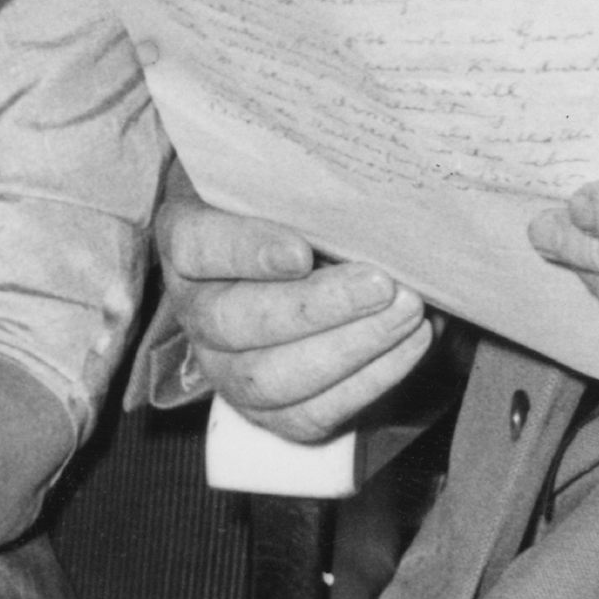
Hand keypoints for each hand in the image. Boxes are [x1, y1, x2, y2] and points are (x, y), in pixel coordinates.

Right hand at [154, 191, 435, 442]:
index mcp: (187, 242)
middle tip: (381, 284)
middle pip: (233, 321)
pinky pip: (311, 413)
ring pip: (269, 378)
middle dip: (314, 308)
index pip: (196, 246)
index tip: (302, 252)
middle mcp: (195, 310)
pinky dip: (370, 380)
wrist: (317, 265)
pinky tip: (412, 342)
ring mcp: (225, 368)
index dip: (246, 251)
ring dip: (348, 348)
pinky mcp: (269, 411)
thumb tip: (368, 196)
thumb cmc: (302, 211)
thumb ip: (312, 186)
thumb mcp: (293, 185)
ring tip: (407, 313)